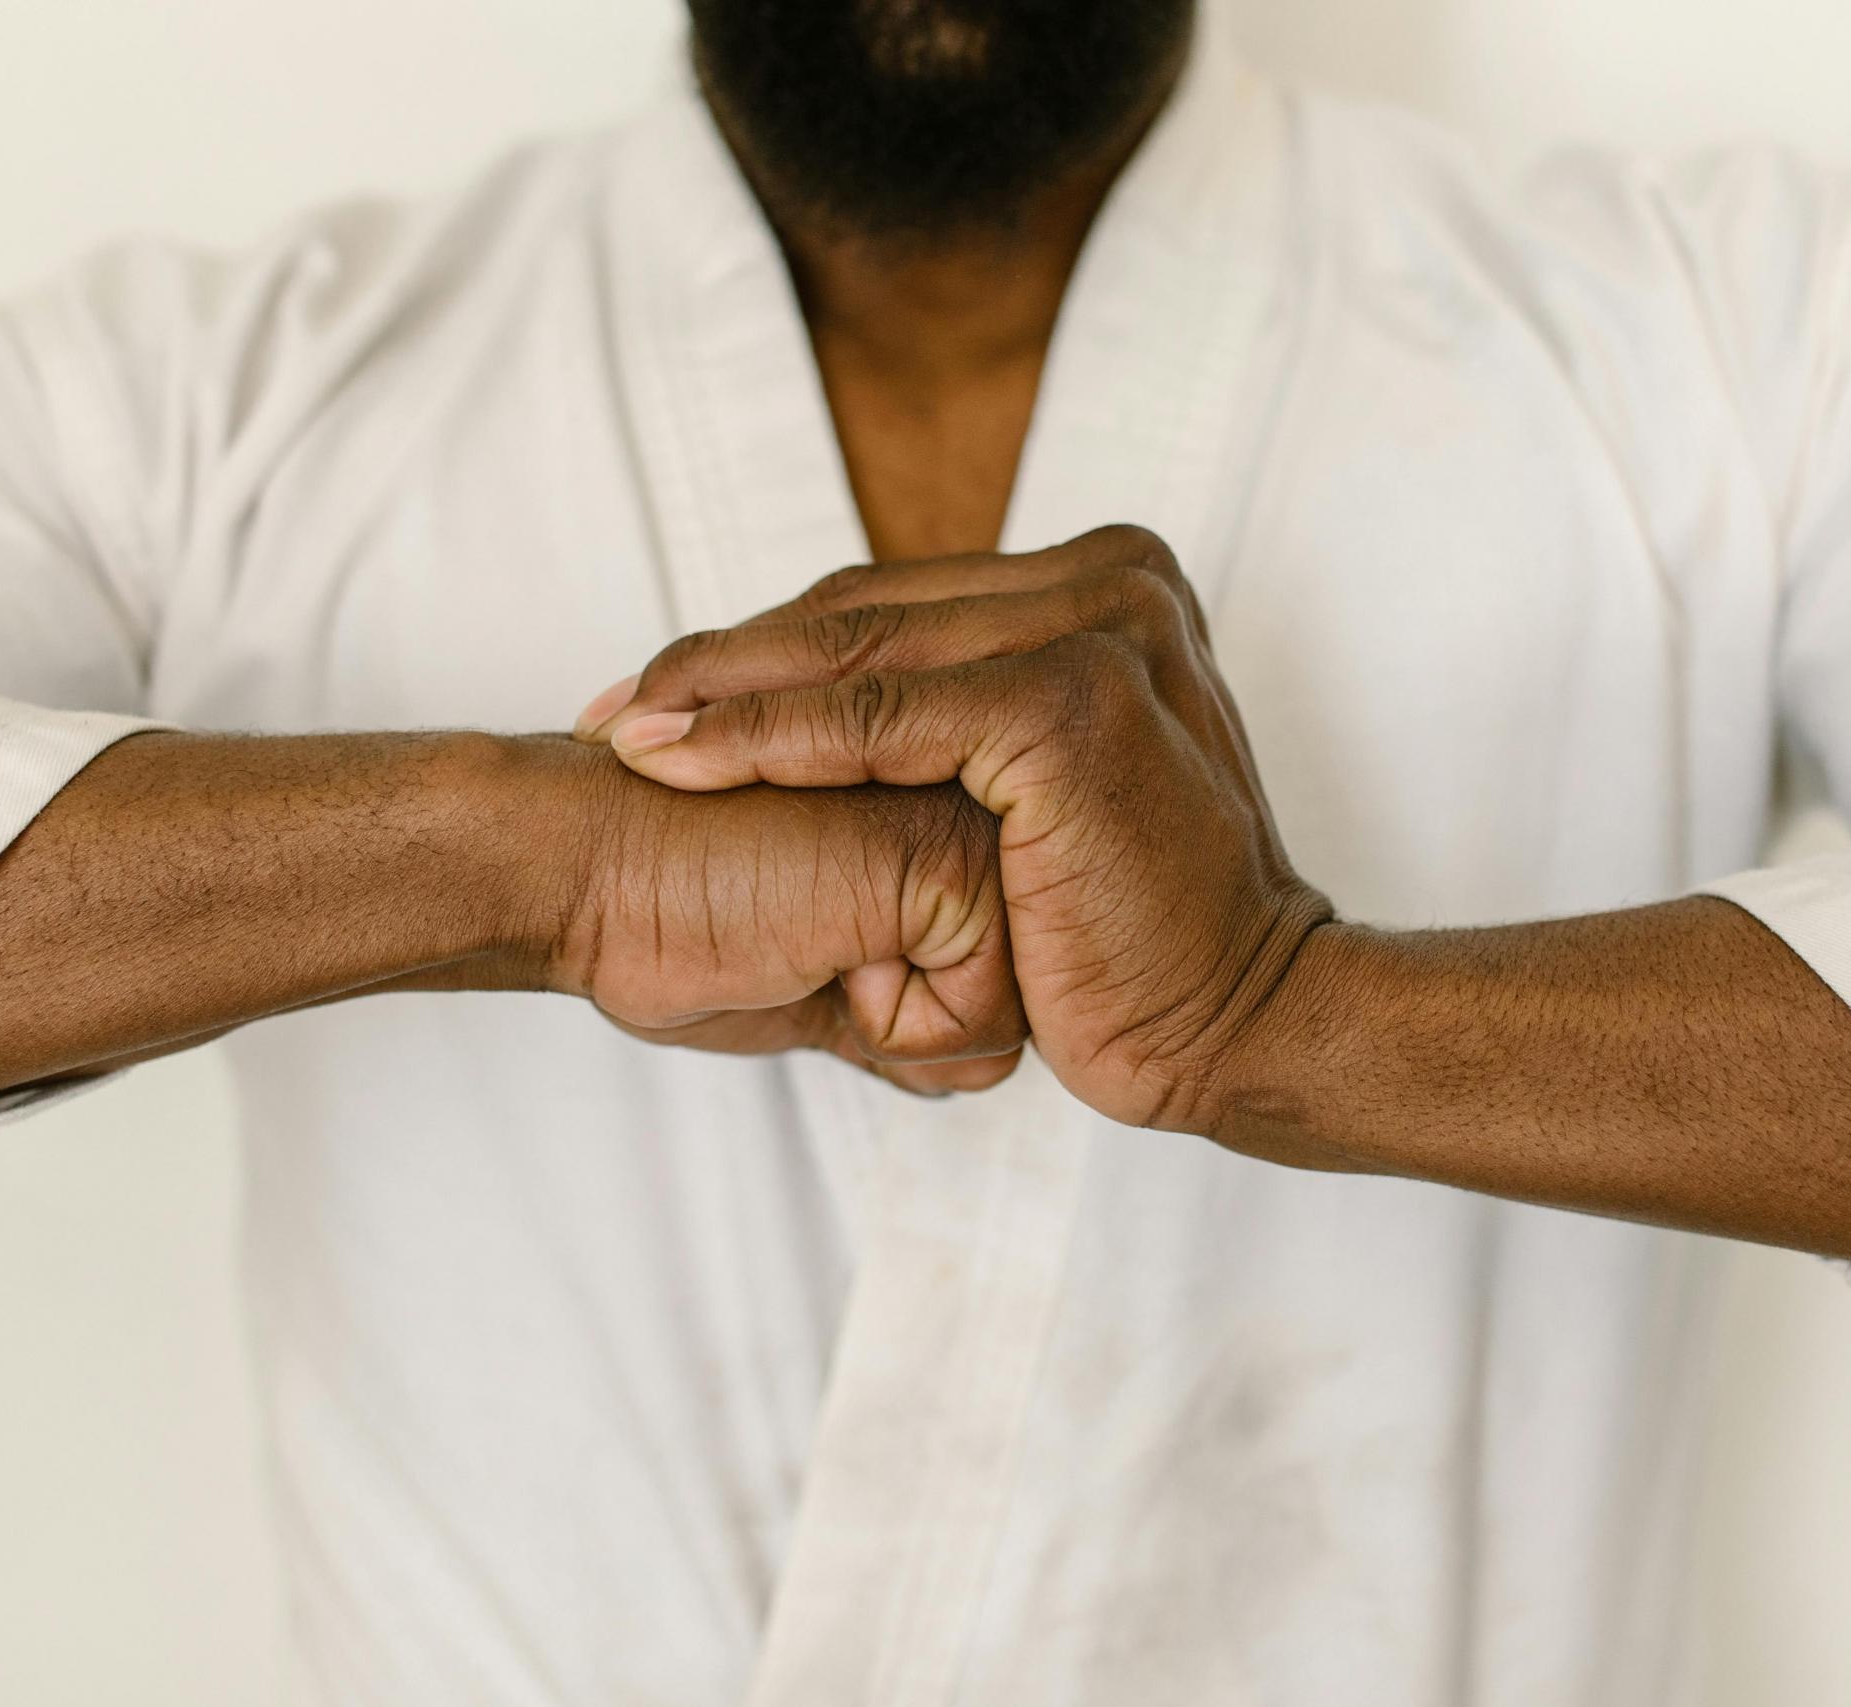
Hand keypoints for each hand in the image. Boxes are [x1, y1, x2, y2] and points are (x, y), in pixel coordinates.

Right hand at [536, 740, 1024, 1095]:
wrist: (578, 864)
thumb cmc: (663, 907)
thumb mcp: (810, 981)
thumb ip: (899, 1010)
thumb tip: (965, 1070)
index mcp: (944, 804)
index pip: (1009, 977)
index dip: (898, 1013)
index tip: (799, 935)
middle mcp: (973, 795)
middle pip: (1027, 996)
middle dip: (909, 1016)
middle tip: (800, 931)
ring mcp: (972, 813)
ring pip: (1015, 1014)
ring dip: (895, 1018)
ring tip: (802, 928)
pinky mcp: (950, 853)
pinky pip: (980, 1019)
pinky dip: (884, 1022)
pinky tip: (809, 940)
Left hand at [575, 526, 1330, 1131]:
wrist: (1239, 1016)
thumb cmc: (1137, 931)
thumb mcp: (1046, 794)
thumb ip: (969, 723)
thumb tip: (836, 708)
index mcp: (1108, 582)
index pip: (894, 601)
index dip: (763, 647)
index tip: (659, 698)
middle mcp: (1112, 579)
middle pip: (863, 610)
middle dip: (720, 664)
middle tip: (611, 711)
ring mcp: (1101, 628)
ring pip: (856, 650)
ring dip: (720, 694)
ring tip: (622, 735)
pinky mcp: (1070, 702)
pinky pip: (877, 717)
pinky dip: (769, 737)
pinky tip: (683, 764)